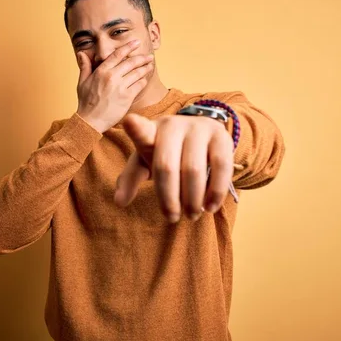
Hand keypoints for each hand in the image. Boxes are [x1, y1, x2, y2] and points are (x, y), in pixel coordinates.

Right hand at [76, 39, 153, 132]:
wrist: (90, 121)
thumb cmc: (86, 102)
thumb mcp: (82, 82)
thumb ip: (85, 67)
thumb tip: (82, 53)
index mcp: (101, 71)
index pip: (117, 54)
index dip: (128, 47)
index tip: (136, 42)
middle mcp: (112, 77)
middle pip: (131, 62)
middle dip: (142, 58)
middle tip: (149, 56)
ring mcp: (120, 87)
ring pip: (137, 73)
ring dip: (145, 68)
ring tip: (150, 65)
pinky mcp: (127, 97)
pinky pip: (139, 85)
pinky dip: (143, 81)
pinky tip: (144, 79)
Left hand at [114, 113, 235, 222]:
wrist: (200, 137)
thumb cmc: (165, 153)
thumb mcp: (145, 162)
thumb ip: (131, 179)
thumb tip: (119, 202)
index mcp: (150, 131)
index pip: (141, 131)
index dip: (136, 128)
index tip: (129, 122)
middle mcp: (173, 126)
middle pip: (167, 166)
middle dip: (169, 198)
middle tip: (171, 218)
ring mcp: (199, 128)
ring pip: (194, 169)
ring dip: (192, 199)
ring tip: (191, 215)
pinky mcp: (221, 137)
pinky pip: (221, 167)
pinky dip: (216, 191)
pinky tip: (210, 206)